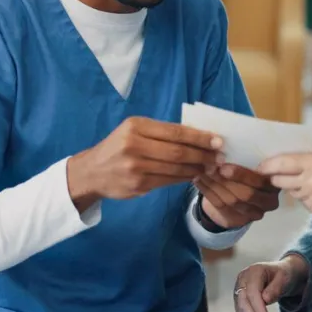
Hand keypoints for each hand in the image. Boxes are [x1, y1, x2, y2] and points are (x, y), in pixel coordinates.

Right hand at [67, 117, 221, 208]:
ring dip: (197, 168)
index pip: (175, 132)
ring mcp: (135, 167)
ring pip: (175, 168)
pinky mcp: (137, 185)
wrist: (92, 171)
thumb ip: (161, 132)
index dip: (199, 137)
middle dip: (203, 155)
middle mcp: (134, 145)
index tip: (218, 140)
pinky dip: (184, 178)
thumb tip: (198, 135)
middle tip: (219, 157)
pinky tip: (193, 175)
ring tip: (210, 167)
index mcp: (136, 126)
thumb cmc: (119, 147)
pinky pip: (168, 181)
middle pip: (178, 151)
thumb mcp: (134, 131)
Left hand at [195, 164, 279, 228]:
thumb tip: (225, 148)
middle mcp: (269, 202)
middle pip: (246, 194)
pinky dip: (208, 191)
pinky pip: (220, 206)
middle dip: (226, 181)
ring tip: (202, 171)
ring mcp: (255, 213)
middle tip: (210, 168)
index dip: (242, 175)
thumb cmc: (248, 172)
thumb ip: (248, 159)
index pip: (261, 182)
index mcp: (276, 185)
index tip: (224, 166)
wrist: (240, 194)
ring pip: (231, 201)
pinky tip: (198, 180)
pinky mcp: (239, 220)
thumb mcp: (253, 164)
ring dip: (214, 184)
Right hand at [234, 255, 308, 311]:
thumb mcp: (284, 278)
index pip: (252, 292)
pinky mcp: (239, 298)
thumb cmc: (283, 275)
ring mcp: (239, 288)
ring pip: (240, 309)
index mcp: (254, 271)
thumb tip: (265, 300)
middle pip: (243, 301)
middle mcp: (243, 279)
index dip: (258, 308)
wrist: (279, 274)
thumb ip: (275, 288)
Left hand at [258, 150, 311, 218]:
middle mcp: (311, 183)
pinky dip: (304, 195)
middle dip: (275, 177)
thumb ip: (311, 155)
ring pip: (290, 192)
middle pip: (280, 181)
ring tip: (304, 179)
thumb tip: (288, 154)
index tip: (259, 166)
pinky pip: (302, 201)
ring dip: (291, 186)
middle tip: (272, 173)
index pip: (282, 164)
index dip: (267, 165)